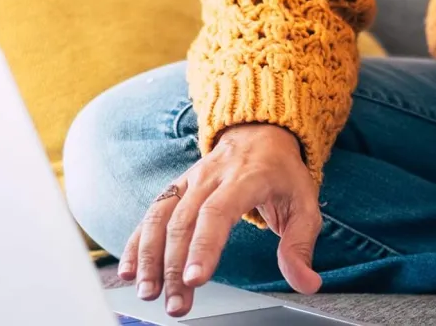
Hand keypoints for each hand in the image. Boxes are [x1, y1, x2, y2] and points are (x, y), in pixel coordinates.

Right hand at [117, 122, 322, 317]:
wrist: (261, 132)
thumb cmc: (282, 173)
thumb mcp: (304, 204)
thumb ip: (300, 245)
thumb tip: (306, 282)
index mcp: (246, 178)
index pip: (218, 212)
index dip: (204, 246)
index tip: (196, 279)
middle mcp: (211, 177)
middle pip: (184, 221)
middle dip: (175, 266)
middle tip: (175, 303)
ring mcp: (189, 181)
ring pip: (161, 217)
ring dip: (150, 257)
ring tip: (148, 292)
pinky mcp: (175, 188)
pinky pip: (151, 214)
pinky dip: (136, 243)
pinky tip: (130, 271)